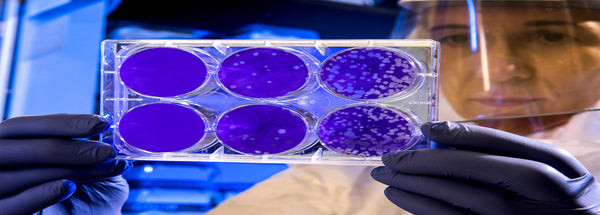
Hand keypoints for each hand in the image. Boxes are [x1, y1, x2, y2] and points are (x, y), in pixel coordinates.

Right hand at [0, 114, 130, 213]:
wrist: (39, 209)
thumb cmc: (38, 180)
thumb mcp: (41, 158)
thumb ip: (58, 144)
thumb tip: (99, 129)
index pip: (22, 125)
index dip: (63, 123)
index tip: (101, 123)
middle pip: (30, 151)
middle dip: (75, 150)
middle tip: (109, 152)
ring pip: (31, 177)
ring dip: (75, 172)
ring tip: (107, 169)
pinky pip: (15, 206)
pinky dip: (43, 194)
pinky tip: (69, 187)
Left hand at [371, 121, 599, 214]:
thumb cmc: (561, 199)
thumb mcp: (554, 169)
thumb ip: (510, 152)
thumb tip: (446, 138)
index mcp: (550, 172)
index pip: (496, 146)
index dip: (455, 136)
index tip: (423, 129)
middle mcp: (534, 201)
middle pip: (469, 176)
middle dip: (423, 165)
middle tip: (389, 158)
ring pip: (455, 206)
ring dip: (415, 191)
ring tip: (388, 178)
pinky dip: (426, 212)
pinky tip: (406, 200)